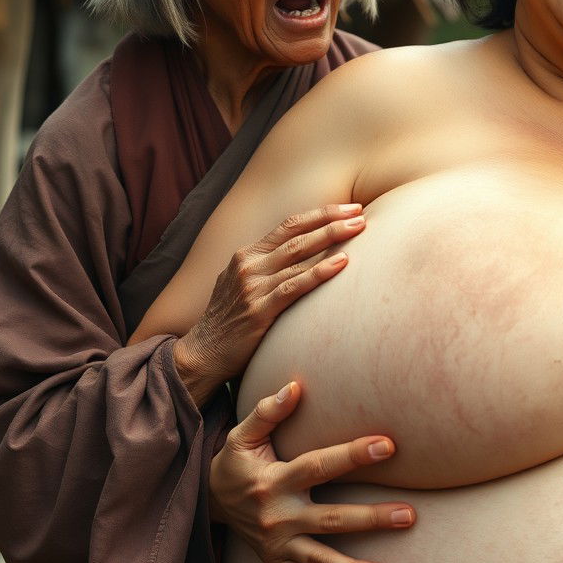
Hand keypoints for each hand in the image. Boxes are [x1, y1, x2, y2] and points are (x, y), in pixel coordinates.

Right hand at [174, 204, 364, 403]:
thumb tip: (305, 252)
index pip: (289, 225)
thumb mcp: (244, 283)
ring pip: (298, 256)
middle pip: (297, 235)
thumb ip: (269, 266)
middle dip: (331, 221)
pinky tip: (342, 263)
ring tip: (358, 230)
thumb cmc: (231, 319)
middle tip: (360, 214)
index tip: (348, 208)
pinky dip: (320, 272)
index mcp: (247, 255)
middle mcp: (249, 265)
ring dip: (331, 240)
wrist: (203, 354)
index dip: (320, 213)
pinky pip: (294, 287)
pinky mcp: (259, 311)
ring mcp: (252, 287)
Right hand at [209, 381, 415, 562]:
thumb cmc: (234, 461)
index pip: (320, 466)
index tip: (388, 445)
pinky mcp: (276, 562)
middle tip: (410, 515)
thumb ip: (268, 411)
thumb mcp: (242, 435)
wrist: (205, 501)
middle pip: (332, 520)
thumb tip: (295, 386)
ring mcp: (278, 545)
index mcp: (275, 480)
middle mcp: (278, 517)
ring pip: (323, 561)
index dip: (354, 454)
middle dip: (372, 519)